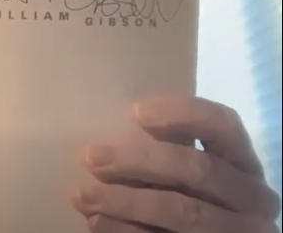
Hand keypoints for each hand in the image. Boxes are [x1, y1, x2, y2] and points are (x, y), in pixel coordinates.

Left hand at [71, 95, 280, 231]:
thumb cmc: (191, 194)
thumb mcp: (189, 170)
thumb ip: (168, 147)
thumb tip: (110, 128)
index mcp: (243, 161)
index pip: (222, 125)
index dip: (182, 114)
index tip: (135, 112)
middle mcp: (250, 196)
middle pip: (198, 169)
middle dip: (140, 161)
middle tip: (91, 156)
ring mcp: (236, 230)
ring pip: (183, 212)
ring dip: (126, 202)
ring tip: (82, 194)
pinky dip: (127, 231)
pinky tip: (97, 222)